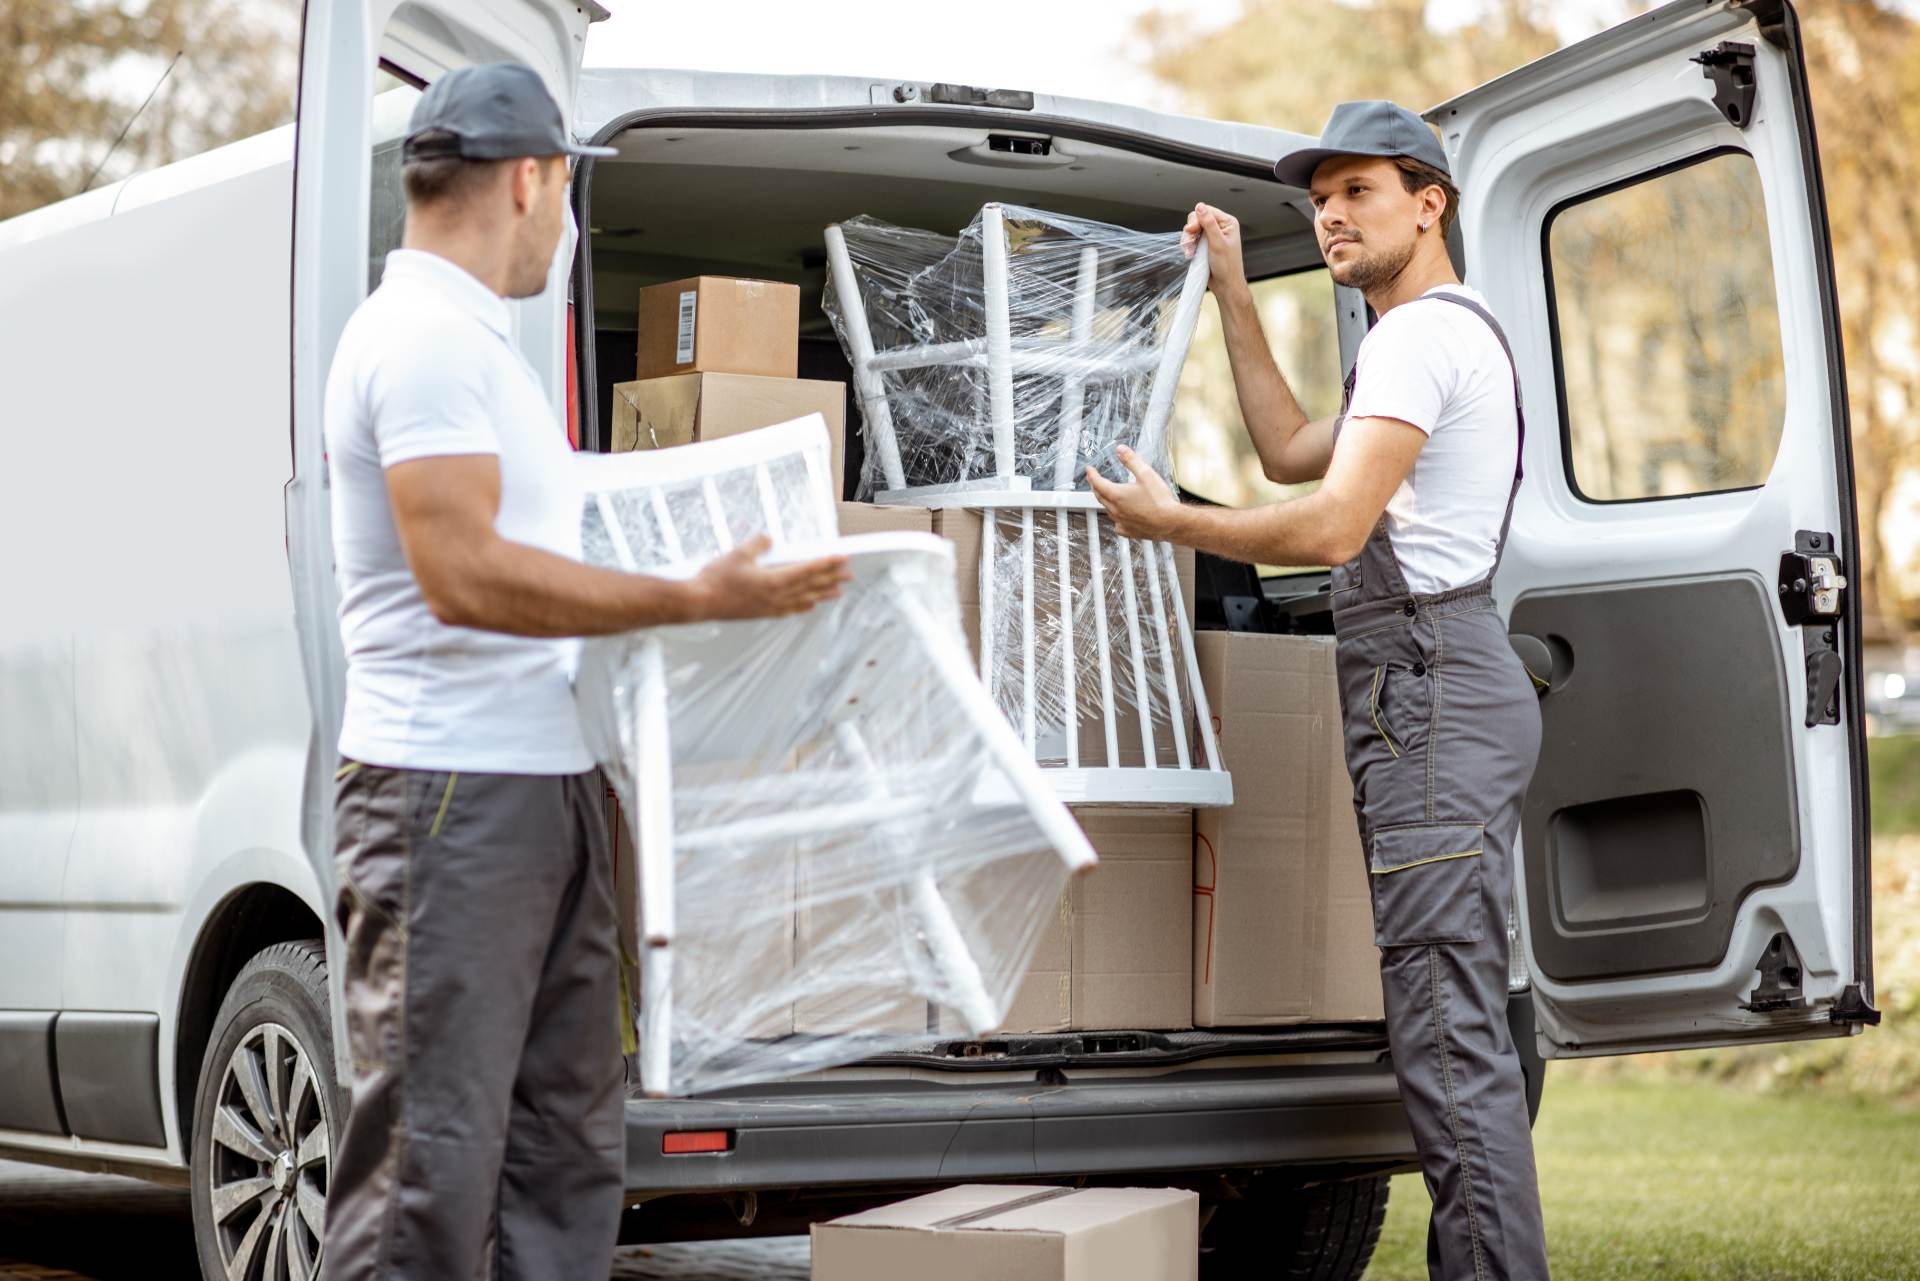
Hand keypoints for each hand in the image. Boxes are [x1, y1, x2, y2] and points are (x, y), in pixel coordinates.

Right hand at [690, 535, 850, 619]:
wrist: (700, 602)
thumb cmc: (716, 579)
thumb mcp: (737, 554)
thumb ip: (757, 545)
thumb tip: (769, 539)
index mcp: (774, 580)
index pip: (808, 570)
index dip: (827, 564)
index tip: (842, 559)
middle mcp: (777, 596)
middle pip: (811, 586)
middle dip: (831, 579)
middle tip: (849, 575)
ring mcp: (770, 606)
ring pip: (804, 600)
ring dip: (822, 594)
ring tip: (837, 592)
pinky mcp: (762, 613)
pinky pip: (789, 610)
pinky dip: (803, 607)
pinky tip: (809, 606)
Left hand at [1085, 446, 1183, 541]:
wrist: (1170, 522)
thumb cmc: (1160, 501)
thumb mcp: (1146, 474)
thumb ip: (1131, 460)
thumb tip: (1120, 450)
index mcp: (1117, 495)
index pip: (1097, 483)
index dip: (1091, 475)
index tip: (1089, 470)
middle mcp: (1116, 510)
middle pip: (1099, 496)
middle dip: (1095, 486)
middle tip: (1094, 480)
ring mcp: (1121, 521)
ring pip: (1107, 509)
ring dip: (1105, 500)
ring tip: (1106, 494)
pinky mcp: (1128, 531)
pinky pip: (1116, 523)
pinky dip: (1115, 516)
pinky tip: (1120, 515)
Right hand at [1181, 202, 1245, 294]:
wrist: (1225, 285)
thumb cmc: (1227, 266)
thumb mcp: (1217, 243)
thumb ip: (1209, 224)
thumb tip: (1200, 206)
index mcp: (1227, 223)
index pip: (1207, 211)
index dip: (1196, 219)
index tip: (1191, 230)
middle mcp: (1220, 227)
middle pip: (1197, 220)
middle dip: (1190, 232)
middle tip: (1189, 243)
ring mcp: (1211, 236)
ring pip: (1192, 230)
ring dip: (1188, 241)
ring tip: (1190, 253)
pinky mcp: (1204, 245)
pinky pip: (1191, 240)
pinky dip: (1188, 247)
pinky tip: (1190, 255)